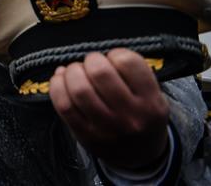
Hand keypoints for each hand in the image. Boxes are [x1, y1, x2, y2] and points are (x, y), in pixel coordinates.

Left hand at [49, 48, 168, 170]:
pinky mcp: (84, 135)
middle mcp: (130, 116)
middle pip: (99, 73)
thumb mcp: (153, 96)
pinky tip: (61, 80)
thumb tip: (92, 55)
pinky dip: (57, 86)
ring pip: (79, 89)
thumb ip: (132, 74)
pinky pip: (63, 105)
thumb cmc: (143, 116)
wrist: (141, 156)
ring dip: (72, 72)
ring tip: (76, 72)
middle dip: (91, 60)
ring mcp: (105, 128)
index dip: (115, 53)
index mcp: (151, 102)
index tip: (113, 58)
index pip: (128, 63)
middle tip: (92, 63)